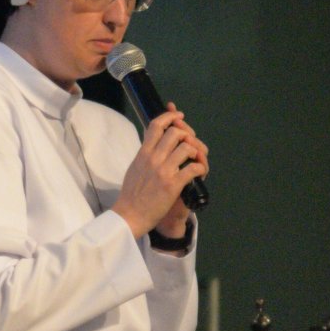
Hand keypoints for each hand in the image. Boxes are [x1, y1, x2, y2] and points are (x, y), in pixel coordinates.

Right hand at [112, 106, 208, 238]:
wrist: (130, 215)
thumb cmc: (131, 194)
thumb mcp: (134, 167)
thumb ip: (144, 154)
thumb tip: (151, 143)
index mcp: (143, 153)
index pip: (156, 125)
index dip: (169, 115)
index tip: (178, 115)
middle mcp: (153, 158)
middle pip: (175, 132)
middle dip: (187, 134)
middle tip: (190, 143)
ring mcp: (164, 171)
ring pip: (187, 148)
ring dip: (196, 152)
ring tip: (196, 159)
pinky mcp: (173, 184)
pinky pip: (193, 168)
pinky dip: (200, 168)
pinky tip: (198, 172)